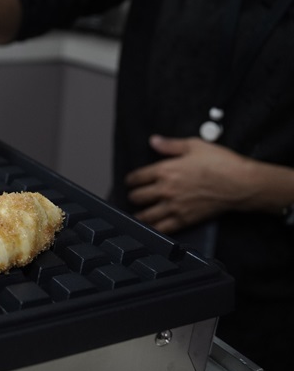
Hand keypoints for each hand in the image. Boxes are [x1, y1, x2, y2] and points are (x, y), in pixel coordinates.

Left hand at [125, 135, 252, 233]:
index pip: (136, 177)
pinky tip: (149, 228)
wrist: (240, 184)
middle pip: (137, 196)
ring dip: (138, 214)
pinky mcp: (184, 219)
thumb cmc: (222, 164)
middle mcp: (166, 189)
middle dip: (134, 196)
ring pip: (145, 215)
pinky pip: (162, 228)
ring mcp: (174, 206)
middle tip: (135, 196)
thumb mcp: (195, 146)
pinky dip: (152, 229)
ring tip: (137, 214)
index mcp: (165, 170)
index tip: (130, 182)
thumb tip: (154, 141)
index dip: (130, 180)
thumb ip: (170, 145)